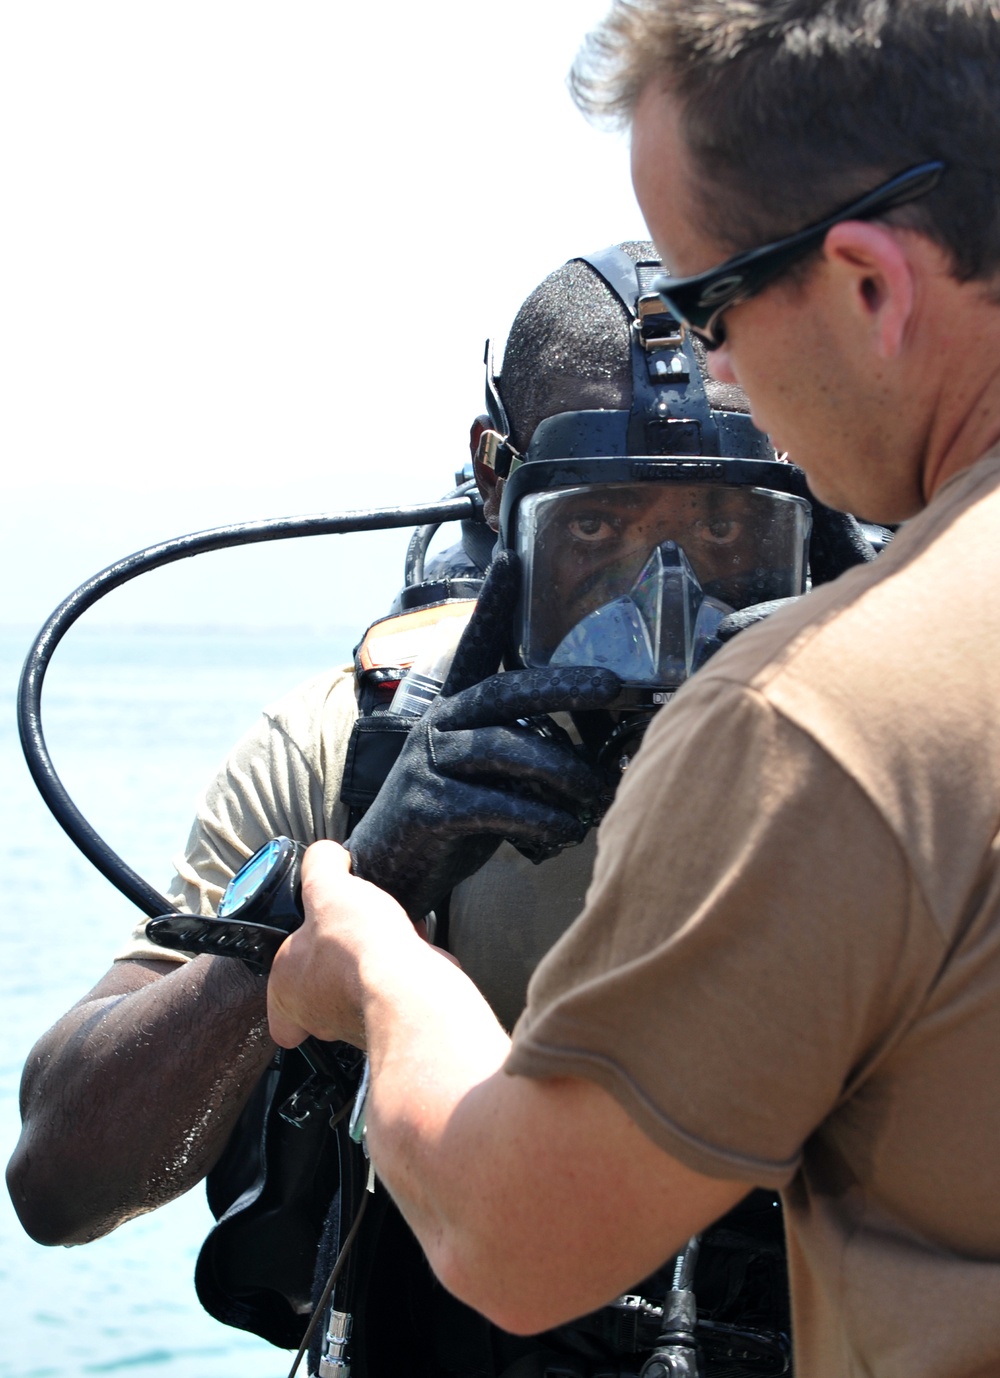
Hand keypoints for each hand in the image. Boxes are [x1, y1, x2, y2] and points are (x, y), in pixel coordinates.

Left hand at [267, 840, 415, 1048]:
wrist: (409, 982)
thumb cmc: (356, 948)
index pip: (276, 1008)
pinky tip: (410, 939)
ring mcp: (359, 1021)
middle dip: (335, 962)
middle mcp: (320, 1016)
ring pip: (359, 990)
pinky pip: (394, 987)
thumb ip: (320, 864)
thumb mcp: (326, 885)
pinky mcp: (396, 1015)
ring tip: (381, 930)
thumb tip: (325, 854)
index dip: (285, 986)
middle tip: (345, 933)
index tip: (299, 961)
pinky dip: (401, 964)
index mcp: (288, 991)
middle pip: (320, 992)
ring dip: (369, 962)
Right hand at [346, 551, 619, 916]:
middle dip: (562, 686)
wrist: (388, 872)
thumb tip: (600, 760)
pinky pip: (492, 804)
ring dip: (562, 771)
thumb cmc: (450, 820)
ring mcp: (428, 763)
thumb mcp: (487, 778)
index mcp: (454, 709)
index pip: (476, 646)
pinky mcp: (426, 806)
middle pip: (505, 690)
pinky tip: (565, 829)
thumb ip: (524, 756)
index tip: (510, 557)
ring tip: (599, 792)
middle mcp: (438, 725)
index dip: (493, 603)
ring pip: (504, 749)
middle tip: (611, 686)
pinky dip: (537, 817)